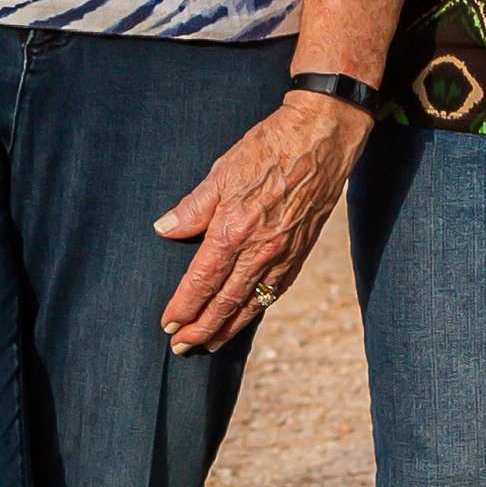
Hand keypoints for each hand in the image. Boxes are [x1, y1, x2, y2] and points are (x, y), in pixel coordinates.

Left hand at [153, 94, 369, 352]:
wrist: (321, 139)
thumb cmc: (268, 148)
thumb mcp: (221, 172)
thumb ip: (192, 208)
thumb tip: (164, 230)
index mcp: (234, 230)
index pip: (202, 281)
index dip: (184, 306)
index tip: (168, 324)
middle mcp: (260, 250)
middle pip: (225, 302)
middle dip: (201, 328)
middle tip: (180, 347)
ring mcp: (284, 254)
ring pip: (252, 303)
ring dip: (228, 327)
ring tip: (209, 344)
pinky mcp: (301, 251)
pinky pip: (276, 290)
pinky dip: (257, 309)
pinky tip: (246, 316)